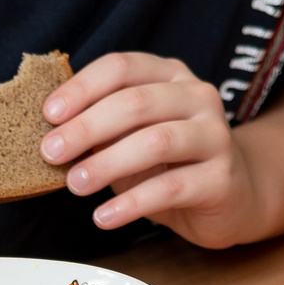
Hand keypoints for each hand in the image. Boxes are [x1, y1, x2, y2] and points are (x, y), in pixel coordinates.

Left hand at [42, 52, 255, 247]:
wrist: (234, 196)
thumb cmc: (171, 163)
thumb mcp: (133, 136)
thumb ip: (102, 129)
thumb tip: (51, 136)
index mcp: (170, 75)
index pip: (122, 67)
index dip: (81, 88)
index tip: (48, 115)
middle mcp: (197, 96)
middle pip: (136, 102)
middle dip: (87, 127)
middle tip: (51, 153)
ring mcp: (215, 135)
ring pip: (156, 141)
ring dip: (107, 163)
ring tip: (75, 184)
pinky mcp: (222, 178)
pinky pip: (171, 188)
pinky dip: (132, 204)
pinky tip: (104, 217)